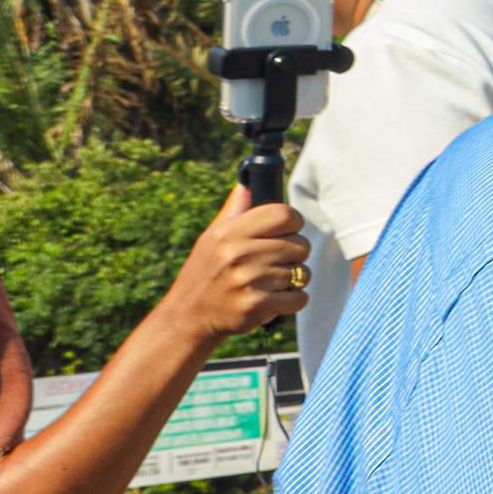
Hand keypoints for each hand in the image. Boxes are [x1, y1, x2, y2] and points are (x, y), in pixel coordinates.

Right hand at [153, 186, 312, 357]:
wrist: (189, 316)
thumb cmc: (206, 271)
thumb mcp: (213, 236)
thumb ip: (236, 208)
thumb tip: (249, 177)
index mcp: (230, 232)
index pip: (284, 215)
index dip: (293, 223)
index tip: (287, 231)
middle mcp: (238, 253)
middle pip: (300, 245)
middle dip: (294, 254)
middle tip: (274, 262)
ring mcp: (249, 280)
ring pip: (302, 273)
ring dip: (292, 280)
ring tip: (268, 282)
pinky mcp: (257, 306)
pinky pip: (300, 298)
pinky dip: (293, 300)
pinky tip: (273, 299)